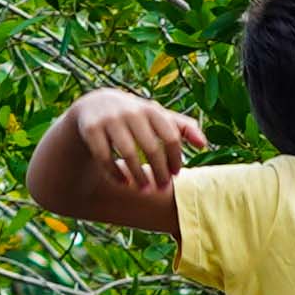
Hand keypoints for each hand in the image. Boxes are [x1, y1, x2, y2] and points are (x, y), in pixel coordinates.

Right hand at [70, 88, 207, 197]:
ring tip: (145, 189)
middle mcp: (131, 111)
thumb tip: (204, 145)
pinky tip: (124, 182)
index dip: (175, 158)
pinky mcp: (91, 129)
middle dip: (159, 171)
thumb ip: (183, 128)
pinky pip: (105, 156)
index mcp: (152, 109)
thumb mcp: (158, 117)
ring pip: (128, 153)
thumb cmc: (136, 116)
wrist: (95, 105)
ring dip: (138, 175)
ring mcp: (110, 119)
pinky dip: (115, 172)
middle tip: (163, 188)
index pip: (171, 137)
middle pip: (151, 147)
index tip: (176, 174)